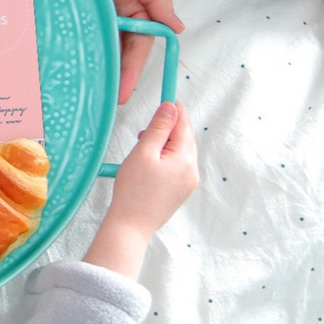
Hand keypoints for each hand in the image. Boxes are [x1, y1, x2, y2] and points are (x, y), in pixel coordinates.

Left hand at [66, 0, 183, 103]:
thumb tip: (176, 28)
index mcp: (136, 4)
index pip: (138, 45)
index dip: (131, 69)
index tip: (123, 93)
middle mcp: (112, 12)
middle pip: (113, 51)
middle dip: (108, 77)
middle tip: (98, 104)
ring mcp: (86, 10)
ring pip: (90, 45)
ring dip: (87, 67)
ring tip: (78, 94)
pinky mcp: (63, 7)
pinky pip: (65, 31)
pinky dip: (64, 49)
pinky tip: (57, 68)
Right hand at [83, 102, 197, 278]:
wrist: (131, 226)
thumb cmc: (133, 190)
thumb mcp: (143, 152)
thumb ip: (158, 127)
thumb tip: (170, 107)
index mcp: (185, 159)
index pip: (184, 125)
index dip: (175, 110)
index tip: (167, 97)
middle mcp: (192, 171)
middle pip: (184, 138)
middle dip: (168, 129)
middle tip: (145, 130)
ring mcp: (188, 183)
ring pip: (180, 152)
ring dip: (164, 144)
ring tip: (142, 148)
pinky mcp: (181, 191)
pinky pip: (177, 166)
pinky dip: (165, 158)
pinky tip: (148, 163)